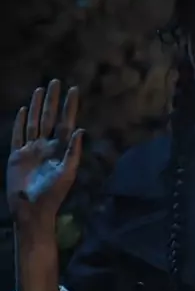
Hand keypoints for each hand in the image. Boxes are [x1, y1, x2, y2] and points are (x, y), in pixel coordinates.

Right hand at [6, 79, 83, 225]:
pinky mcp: (17, 155)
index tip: (74, 90)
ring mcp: (31, 149)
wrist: (32, 209)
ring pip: (33, 121)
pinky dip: (19, 122)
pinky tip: (22, 110)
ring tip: (40, 90)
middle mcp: (46, 145)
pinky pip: (17, 134)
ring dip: (36, 106)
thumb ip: (74, 151)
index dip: (70, 106)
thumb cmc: (53, 193)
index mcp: (60, 148)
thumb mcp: (68, 172)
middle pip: (49, 117)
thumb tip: (81, 130)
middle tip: (55, 82)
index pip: (66, 122)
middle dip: (53, 100)